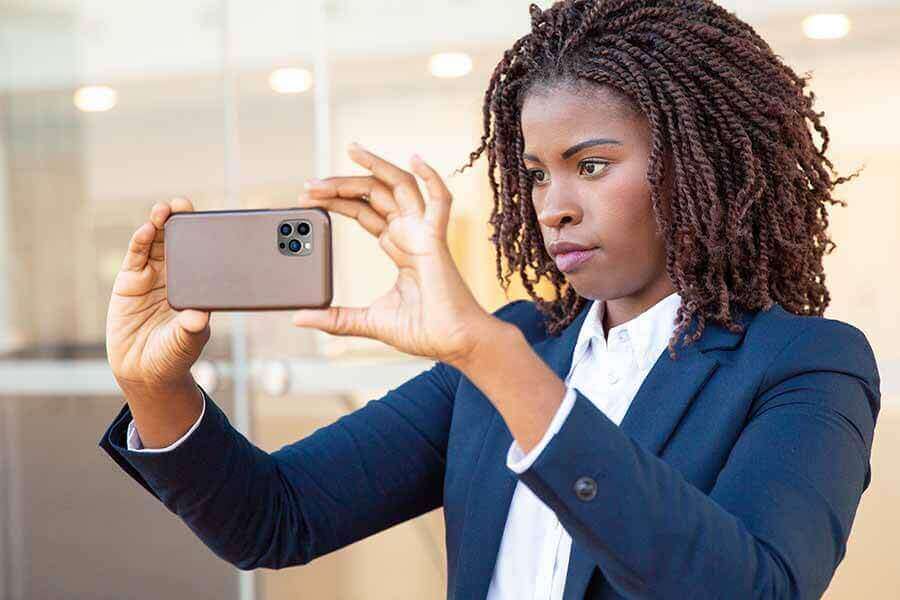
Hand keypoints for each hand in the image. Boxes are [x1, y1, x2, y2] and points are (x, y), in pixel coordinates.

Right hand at [106, 198, 210, 387]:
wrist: (143, 370)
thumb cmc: (172, 355)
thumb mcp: (186, 342)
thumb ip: (191, 329)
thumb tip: (199, 317)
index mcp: (197, 287)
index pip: (203, 256)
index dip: (204, 237)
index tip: (210, 222)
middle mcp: (176, 277)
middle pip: (179, 241)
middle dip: (181, 221)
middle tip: (183, 205)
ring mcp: (153, 276)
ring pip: (158, 243)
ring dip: (160, 224)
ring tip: (164, 210)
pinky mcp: (130, 280)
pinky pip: (137, 255)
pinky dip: (141, 240)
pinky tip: (147, 228)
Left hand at [293, 142, 495, 366]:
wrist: (456, 344)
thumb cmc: (425, 331)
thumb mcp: (368, 322)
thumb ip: (336, 318)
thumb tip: (299, 318)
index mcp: (398, 248)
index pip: (364, 213)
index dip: (337, 202)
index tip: (307, 200)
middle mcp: (411, 235)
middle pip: (375, 195)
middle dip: (342, 184)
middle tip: (311, 184)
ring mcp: (425, 234)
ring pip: (400, 187)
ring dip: (376, 167)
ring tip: (351, 150)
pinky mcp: (437, 240)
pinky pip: (439, 201)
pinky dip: (431, 177)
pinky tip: (415, 157)